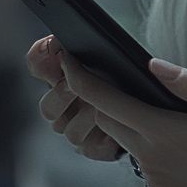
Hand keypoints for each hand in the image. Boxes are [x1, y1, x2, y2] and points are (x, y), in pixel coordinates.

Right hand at [26, 35, 120, 161]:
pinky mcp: (95, 148)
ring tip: (100, 105)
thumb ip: (90, 46)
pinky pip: (91, 147)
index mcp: (62, 79)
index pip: (38, 64)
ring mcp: (77, 130)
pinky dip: (103, 135)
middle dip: (59, 94)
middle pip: (47, 107)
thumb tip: (64, 38)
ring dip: (85, 117)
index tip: (52, 44)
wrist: (148, 109)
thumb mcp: (112, 57)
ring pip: (68, 130)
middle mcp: (63, 108)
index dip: (40, 55)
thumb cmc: (126, 78)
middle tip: (72, 84)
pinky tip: (114, 124)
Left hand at [58, 51, 186, 186]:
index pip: (107, 103)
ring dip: (125, 118)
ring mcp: (158, 180)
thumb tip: (154, 64)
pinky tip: (175, 129)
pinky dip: (148, 139)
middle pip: (108, 122)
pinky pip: (147, 159)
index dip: (82, 79)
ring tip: (146, 97)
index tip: (68, 59)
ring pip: (126, 141)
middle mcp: (154, 160)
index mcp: (166, 134)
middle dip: (101, 96)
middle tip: (108, 70)